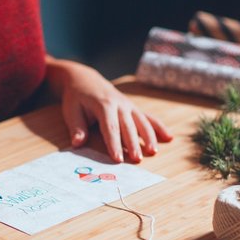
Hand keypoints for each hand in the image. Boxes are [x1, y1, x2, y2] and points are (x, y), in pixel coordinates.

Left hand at [46, 56, 171, 161]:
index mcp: (103, 104)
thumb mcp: (71, 110)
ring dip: (149, 137)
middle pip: (128, 126)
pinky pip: (148, 117)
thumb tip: (77, 143)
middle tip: (137, 160)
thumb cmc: (76, 98)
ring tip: (153, 152)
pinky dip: (159, 127)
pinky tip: (169, 137)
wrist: (85, 79)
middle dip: (133, 143)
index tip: (117, 159)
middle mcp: (119, 104)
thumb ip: (76, 127)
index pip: (110, 127)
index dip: (114, 144)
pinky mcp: (133, 108)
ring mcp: (128, 105)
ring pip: (142, 121)